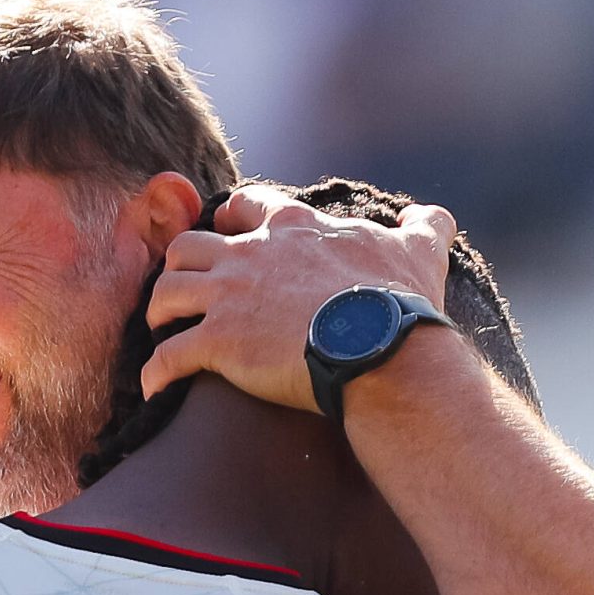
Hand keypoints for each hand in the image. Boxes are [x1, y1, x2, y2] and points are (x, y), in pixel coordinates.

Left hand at [141, 184, 460, 408]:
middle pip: (188, 246)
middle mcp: (251, 254)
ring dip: (158, 313)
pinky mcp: (218, 343)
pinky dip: (156, 372)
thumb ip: (423, 229)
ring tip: (161, 334)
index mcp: (292, 228)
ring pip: (166, 293)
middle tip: (183, 291)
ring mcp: (229, 297)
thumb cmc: (399, 303)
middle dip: (179, 267)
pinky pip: (168, 356)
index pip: (246, 206)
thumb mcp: (418, 253)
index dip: (229, 219)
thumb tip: (437, 219)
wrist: (381, 351)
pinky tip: (156, 388)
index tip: (223, 233)